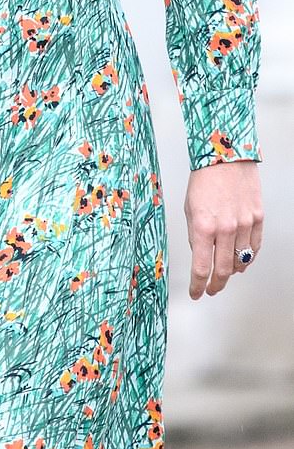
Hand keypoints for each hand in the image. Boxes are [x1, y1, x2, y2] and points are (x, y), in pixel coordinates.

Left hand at [184, 160, 263, 298]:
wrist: (226, 156)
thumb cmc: (205, 179)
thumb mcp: (190, 210)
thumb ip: (196, 236)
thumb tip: (202, 255)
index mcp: (203, 227)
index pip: (201, 268)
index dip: (198, 286)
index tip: (197, 293)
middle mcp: (225, 228)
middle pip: (222, 270)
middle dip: (215, 285)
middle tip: (211, 290)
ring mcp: (244, 224)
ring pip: (240, 261)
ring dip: (232, 272)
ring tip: (225, 274)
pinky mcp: (258, 218)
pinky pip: (255, 247)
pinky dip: (248, 259)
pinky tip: (242, 262)